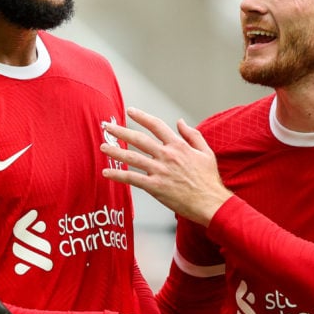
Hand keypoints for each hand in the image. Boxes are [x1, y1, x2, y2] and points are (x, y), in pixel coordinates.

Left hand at [101, 108, 232, 225]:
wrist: (211, 203)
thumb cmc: (209, 180)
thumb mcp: (206, 152)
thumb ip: (193, 135)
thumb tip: (180, 121)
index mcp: (178, 146)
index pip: (156, 125)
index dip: (141, 116)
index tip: (130, 111)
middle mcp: (167, 155)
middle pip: (139, 139)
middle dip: (120, 131)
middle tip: (106, 126)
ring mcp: (160, 171)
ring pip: (132, 157)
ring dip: (115, 151)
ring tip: (102, 146)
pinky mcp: (155, 187)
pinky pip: (132, 178)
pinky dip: (118, 175)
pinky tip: (106, 172)